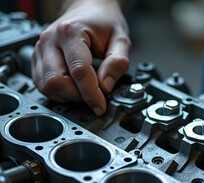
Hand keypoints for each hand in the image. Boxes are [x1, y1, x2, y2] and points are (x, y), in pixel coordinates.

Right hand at [31, 0, 130, 114]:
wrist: (88, 9)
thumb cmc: (103, 22)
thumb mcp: (120, 39)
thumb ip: (118, 63)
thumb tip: (106, 86)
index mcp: (71, 32)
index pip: (79, 71)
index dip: (91, 94)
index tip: (101, 105)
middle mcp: (50, 40)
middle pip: (56, 81)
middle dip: (77, 96)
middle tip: (93, 96)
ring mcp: (40, 49)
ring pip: (45, 86)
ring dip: (66, 96)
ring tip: (84, 91)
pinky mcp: (37, 58)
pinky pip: (40, 84)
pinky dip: (57, 92)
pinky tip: (72, 88)